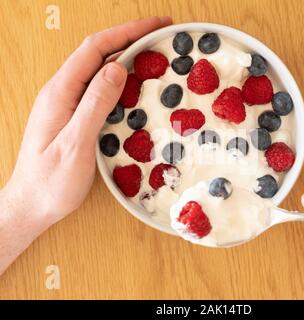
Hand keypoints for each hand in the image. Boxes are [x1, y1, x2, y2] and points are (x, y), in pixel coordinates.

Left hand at [0, 17, 171, 273]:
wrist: (32, 204)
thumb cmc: (51, 181)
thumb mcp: (75, 144)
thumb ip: (94, 104)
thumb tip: (117, 68)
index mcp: (60, 92)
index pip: (95, 49)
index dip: (126, 32)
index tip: (155, 26)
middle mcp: (63, 92)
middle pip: (99, 54)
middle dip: (131, 39)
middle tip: (162, 37)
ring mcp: (69, 103)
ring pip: (101, 71)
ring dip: (128, 58)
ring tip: (155, 56)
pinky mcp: (76, 116)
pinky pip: (101, 91)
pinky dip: (122, 82)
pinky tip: (137, 87)